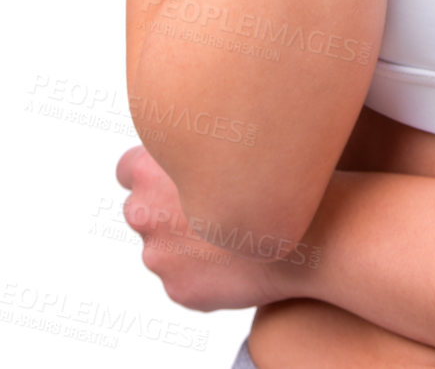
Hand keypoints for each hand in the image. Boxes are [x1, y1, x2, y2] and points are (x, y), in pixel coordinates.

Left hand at [116, 144, 291, 311]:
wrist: (307, 232)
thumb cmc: (276, 177)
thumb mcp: (228, 145)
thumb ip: (196, 154)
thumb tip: (191, 153)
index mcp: (151, 171)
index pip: (127, 169)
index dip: (152, 172)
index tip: (175, 177)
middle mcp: (145, 213)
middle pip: (140, 210)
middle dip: (164, 211)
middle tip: (205, 208)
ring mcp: (159, 256)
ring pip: (162, 247)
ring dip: (184, 244)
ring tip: (229, 237)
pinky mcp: (178, 288)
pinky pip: (184, 277)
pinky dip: (203, 272)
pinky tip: (235, 260)